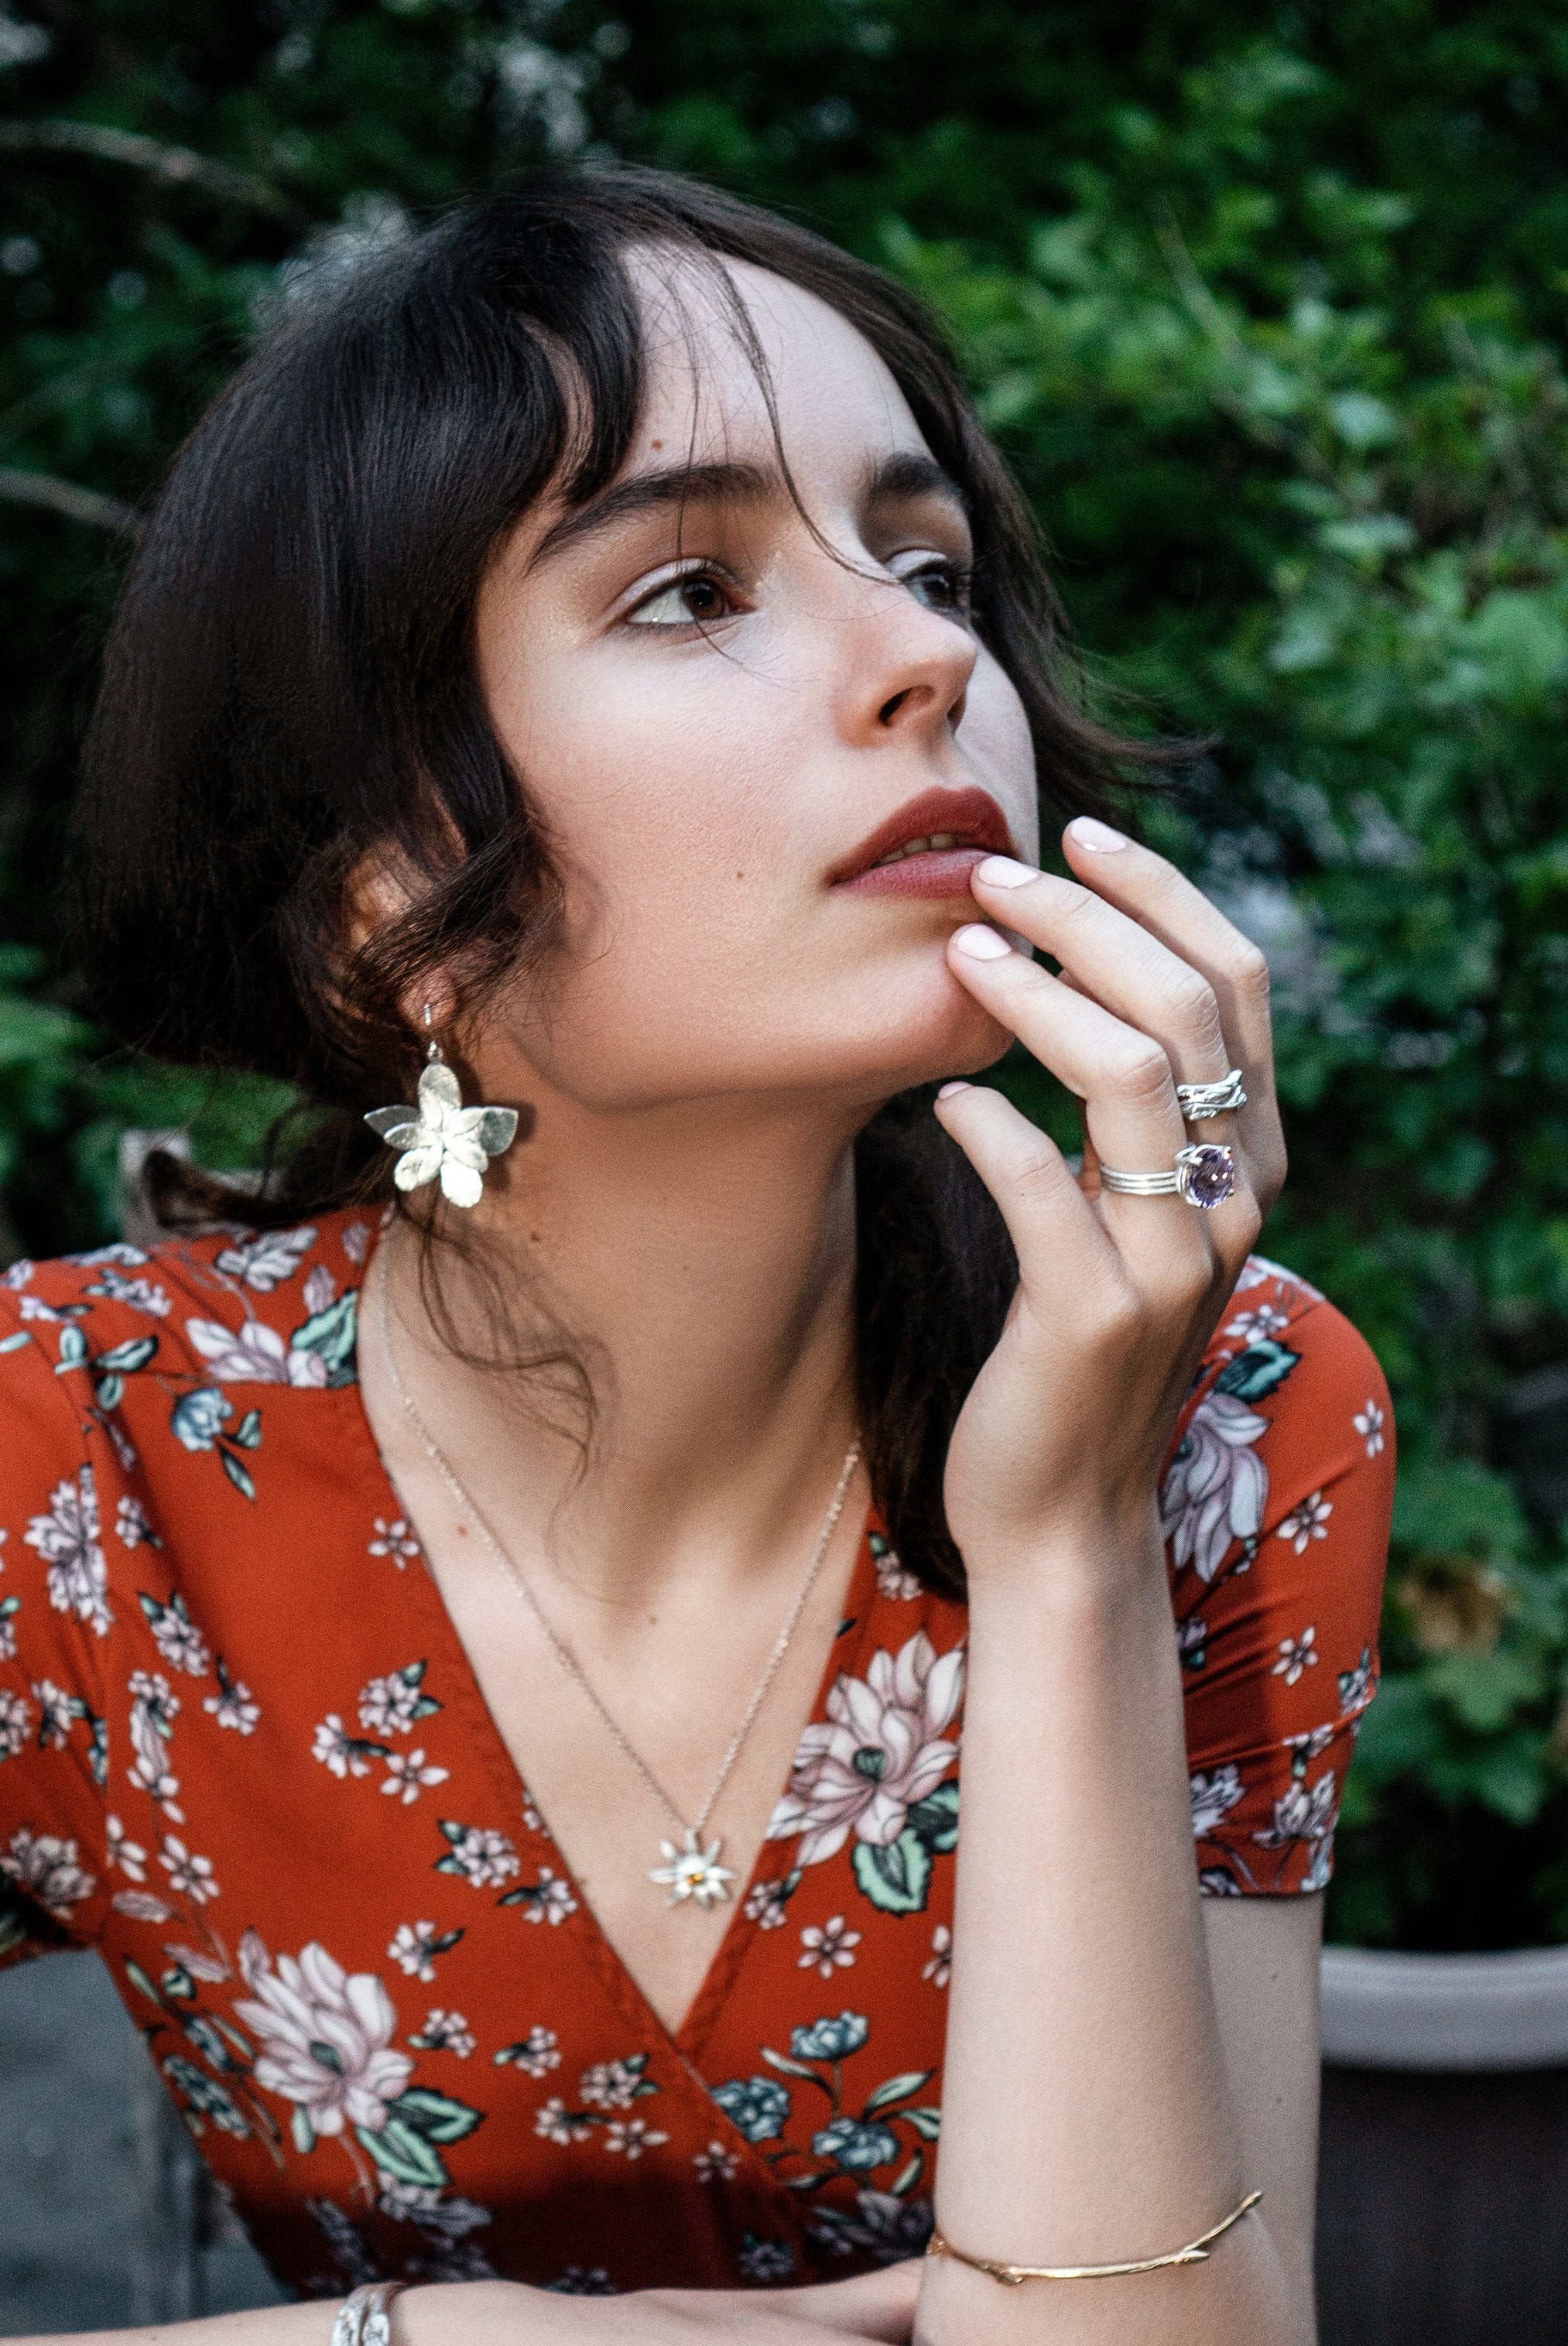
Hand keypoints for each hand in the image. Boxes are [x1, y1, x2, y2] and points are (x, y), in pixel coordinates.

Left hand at [935, 819, 1282, 1579]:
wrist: (1058, 1512)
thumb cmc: (1071, 1347)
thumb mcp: (1126, 1217)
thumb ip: (1128, 1115)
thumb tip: (1068, 965)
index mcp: (1247, 1157)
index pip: (1234, 983)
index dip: (1161, 892)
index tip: (1078, 833)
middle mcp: (1231, 1199)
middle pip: (1183, 1005)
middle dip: (1085, 916)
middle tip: (990, 875)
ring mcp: (1170, 1262)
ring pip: (1126, 1074)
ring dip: (1036, 994)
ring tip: (960, 954)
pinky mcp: (1093, 1316)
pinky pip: (1041, 1182)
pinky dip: (984, 1124)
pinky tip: (939, 1102)